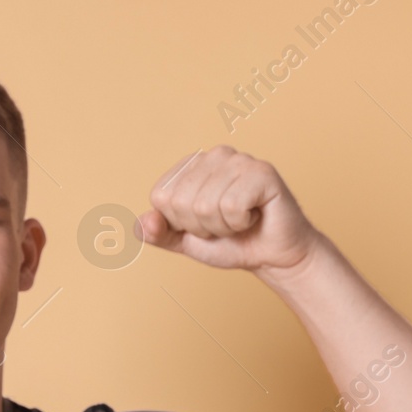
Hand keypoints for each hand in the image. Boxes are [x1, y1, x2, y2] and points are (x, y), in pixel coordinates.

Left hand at [136, 146, 322, 273]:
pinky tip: (254, 216)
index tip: (203, 223)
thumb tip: (139, 223)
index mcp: (191, 165)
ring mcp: (239, 160)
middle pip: (181, 202)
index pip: (160, 197)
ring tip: (240, 220)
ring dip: (222, 227)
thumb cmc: (231, 243)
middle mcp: (214, 155)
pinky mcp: (262, 171)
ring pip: (205, 205)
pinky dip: (241, 223)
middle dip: (201, 227)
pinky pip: (231, 206)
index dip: (179, 222)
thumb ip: (158, 233)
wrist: (272, 256)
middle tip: (225, 224)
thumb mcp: (185, 241)